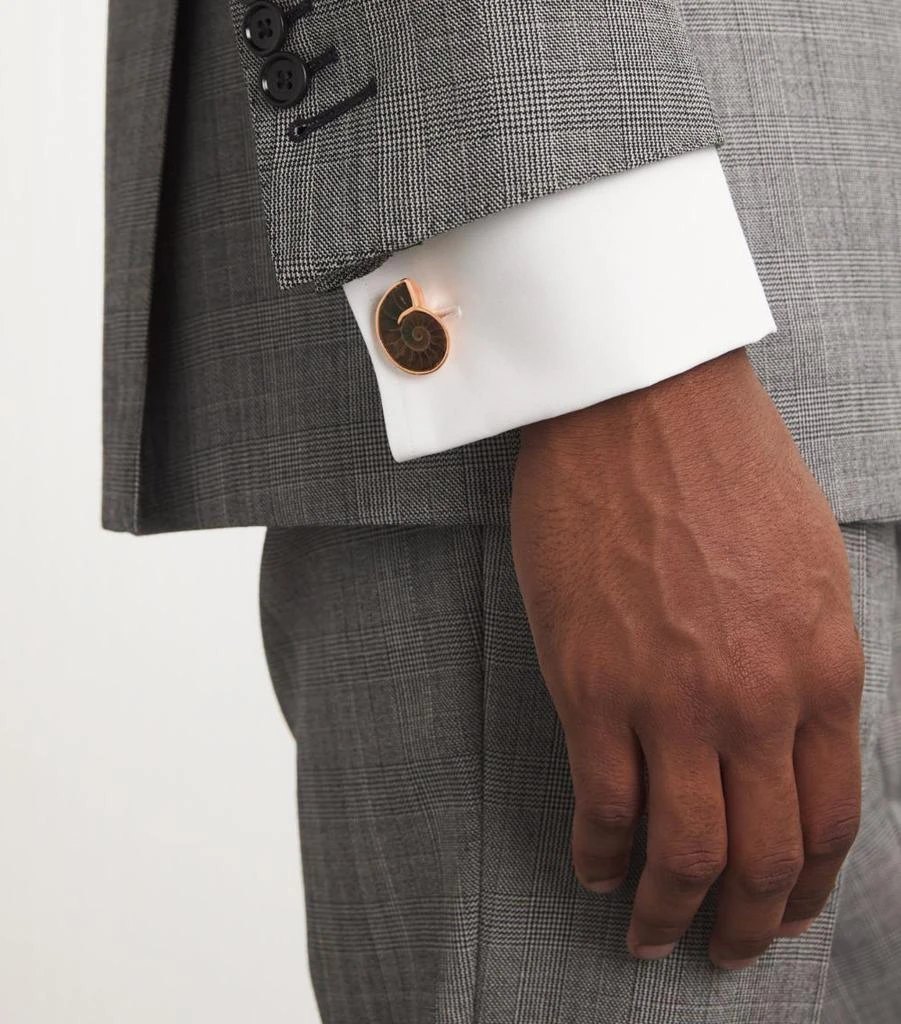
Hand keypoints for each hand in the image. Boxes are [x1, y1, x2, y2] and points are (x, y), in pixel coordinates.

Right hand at [510, 348, 863, 969]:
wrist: (641, 405)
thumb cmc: (723, 467)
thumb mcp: (810, 565)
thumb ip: (809, 660)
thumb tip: (789, 731)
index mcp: (822, 669)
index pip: (827, 822)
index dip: (802, 888)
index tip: (777, 911)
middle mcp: (756, 702)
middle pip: (759, 858)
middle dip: (741, 925)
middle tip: (719, 948)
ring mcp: (671, 699)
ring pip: (680, 854)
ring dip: (666, 913)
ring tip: (650, 933)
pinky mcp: (591, 685)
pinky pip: (601, 805)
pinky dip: (599, 854)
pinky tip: (596, 866)